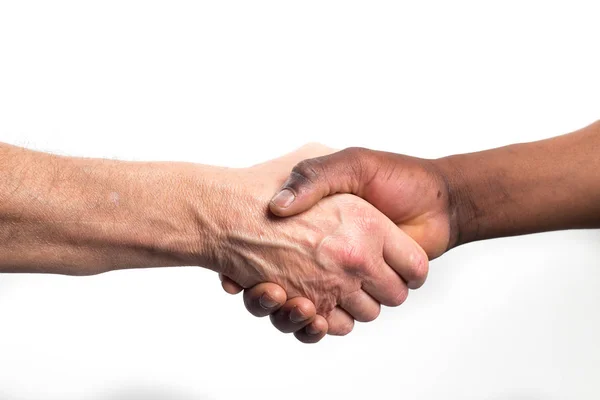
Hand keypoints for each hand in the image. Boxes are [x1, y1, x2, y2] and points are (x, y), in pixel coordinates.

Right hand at [213, 145, 427, 341]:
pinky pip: (326, 323)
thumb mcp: (349, 164)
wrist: (439, 201)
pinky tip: (310, 313)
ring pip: (301, 310)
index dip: (250, 258)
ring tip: (278, 294)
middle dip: (270, 290)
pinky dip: (314, 326)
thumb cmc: (395, 178)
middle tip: (259, 281)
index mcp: (314, 225)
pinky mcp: (355, 296)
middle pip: (281, 285)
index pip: (266, 247)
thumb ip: (314, 177)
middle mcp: (324, 254)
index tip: (236, 261)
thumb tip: (278, 206)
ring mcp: (340, 278)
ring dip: (289, 311)